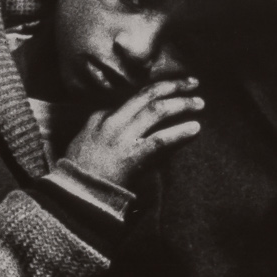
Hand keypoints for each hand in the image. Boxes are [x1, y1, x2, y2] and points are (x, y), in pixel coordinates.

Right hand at [64, 78, 203, 188]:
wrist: (76, 193)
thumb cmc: (80, 169)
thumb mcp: (85, 138)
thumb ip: (101, 122)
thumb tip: (116, 111)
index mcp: (102, 116)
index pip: (135, 96)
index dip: (158, 88)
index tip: (173, 86)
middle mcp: (113, 121)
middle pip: (148, 95)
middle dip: (173, 85)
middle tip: (193, 82)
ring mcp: (123, 138)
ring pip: (157, 111)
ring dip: (182, 104)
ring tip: (199, 103)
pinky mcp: (132, 157)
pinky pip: (160, 140)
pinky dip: (179, 132)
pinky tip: (195, 128)